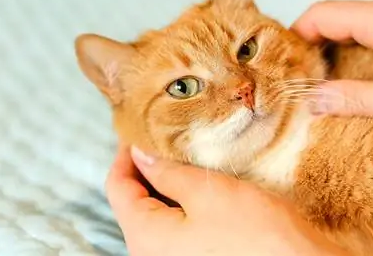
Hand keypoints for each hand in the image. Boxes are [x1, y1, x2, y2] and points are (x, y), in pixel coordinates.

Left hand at [105, 146, 348, 255]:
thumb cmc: (255, 235)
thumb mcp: (207, 193)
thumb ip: (167, 172)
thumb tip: (140, 155)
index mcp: (145, 237)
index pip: (117, 187)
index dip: (125, 153)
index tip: (140, 129)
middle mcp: (151, 254)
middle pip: (135, 202)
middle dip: (147, 167)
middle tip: (166, 137)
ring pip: (157, 213)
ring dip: (167, 183)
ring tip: (186, 157)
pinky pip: (177, 226)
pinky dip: (182, 202)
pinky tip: (201, 186)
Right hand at [292, 0, 372, 136]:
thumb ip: (356, 99)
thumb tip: (315, 99)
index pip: (324, 13)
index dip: (296, 33)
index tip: (283, 60)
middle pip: (340, 16)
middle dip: (314, 43)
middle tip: (300, 76)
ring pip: (362, 23)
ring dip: (339, 47)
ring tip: (326, 80)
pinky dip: (363, 49)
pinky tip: (364, 75)